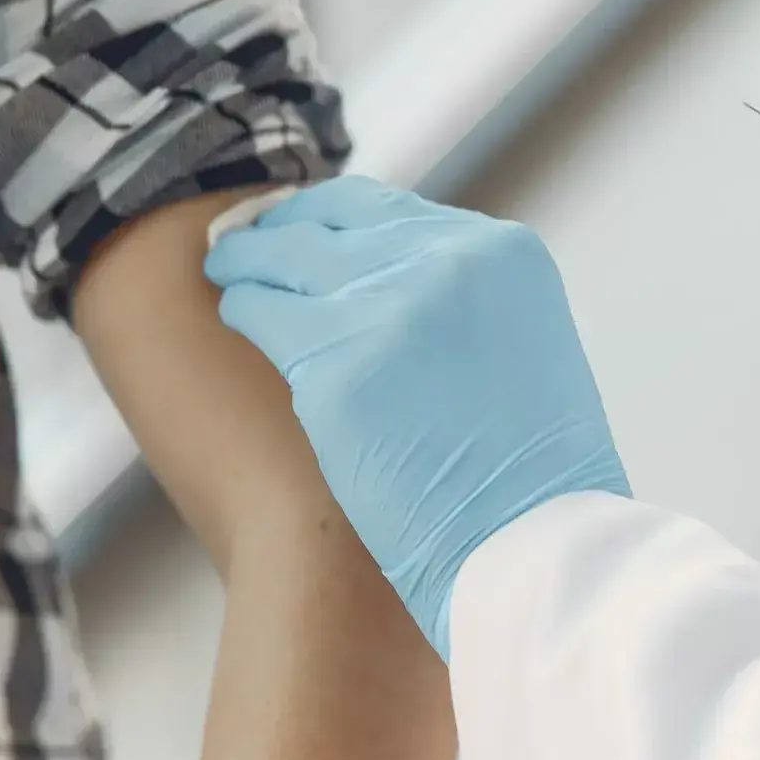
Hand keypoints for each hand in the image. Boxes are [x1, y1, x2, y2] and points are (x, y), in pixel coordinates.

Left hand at [205, 177, 630, 659]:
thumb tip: (389, 286)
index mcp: (504, 255)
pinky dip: (243, 307)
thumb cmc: (530, 481)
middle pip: (331, 222)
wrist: (530, 549)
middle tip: (248, 243)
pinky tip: (235, 314)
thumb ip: (464, 304)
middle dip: (284, 231)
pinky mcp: (335, 364)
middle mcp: (448, 262)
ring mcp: (389, 308)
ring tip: (229, 272)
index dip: (334, 219)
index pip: (389, 210)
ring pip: (287, 257)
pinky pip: (262, 312)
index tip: (304, 231)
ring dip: (251, 263)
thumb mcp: (521, 351)